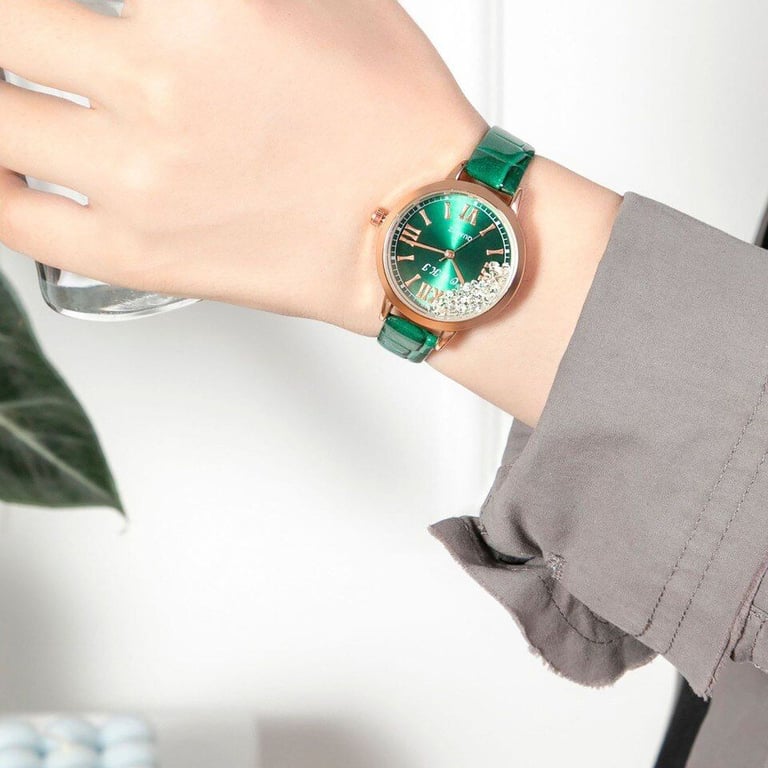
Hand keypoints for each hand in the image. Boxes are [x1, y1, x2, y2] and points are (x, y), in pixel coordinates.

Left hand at [0, 0, 487, 335]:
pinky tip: (5, 159)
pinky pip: (11, 216)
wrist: (422, 227)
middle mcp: (161, 89)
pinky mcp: (137, 255)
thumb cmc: (393, 121)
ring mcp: (141, 180)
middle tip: (25, 28)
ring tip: (19, 81)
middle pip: (3, 22)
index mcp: (208, 4)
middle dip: (10, 19)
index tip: (76, 6)